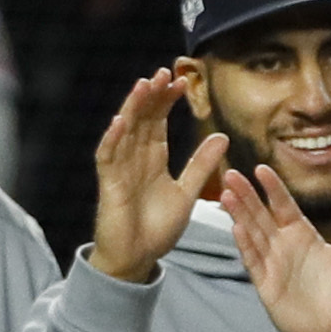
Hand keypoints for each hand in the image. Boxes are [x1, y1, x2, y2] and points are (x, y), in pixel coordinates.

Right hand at [89, 70, 228, 283]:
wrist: (137, 259)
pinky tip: (120, 121)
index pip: (158, 122)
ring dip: (133, 108)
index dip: (168, 101)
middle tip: (163, 72)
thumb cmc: (158, 229)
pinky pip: (108, 157)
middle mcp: (135, 159)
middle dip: (151, 96)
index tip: (182, 83)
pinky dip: (113, 139)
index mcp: (153, 159)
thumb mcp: (188, 192)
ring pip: (124, 131)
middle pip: (142, 119)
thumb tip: (222, 136)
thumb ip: (202, 165)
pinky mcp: (109, 185)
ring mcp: (120, 170)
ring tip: (143, 85)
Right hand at [216, 165, 330, 331]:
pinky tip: (236, 229)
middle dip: (246, 196)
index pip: (284, 206)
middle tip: (231, 175)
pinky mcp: (266, 284)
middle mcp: (284, 246)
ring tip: (226, 195)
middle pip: (261, 216)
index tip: (261, 169)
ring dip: (240, 215)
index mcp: (302, 236)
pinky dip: (245, 246)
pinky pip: (254, 262)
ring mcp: (272, 264)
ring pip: (253, 234)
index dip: (273, 189)